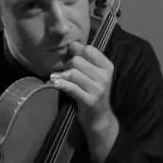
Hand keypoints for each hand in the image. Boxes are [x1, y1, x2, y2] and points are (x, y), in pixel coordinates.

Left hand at [50, 41, 118, 162]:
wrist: (99, 118)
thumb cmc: (93, 93)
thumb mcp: (95, 75)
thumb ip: (86, 60)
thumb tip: (72, 44)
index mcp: (108, 67)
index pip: (89, 49)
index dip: (77, 51)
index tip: (70, 56)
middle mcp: (105, 77)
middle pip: (78, 60)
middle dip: (68, 65)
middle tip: (65, 72)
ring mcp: (98, 89)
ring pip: (73, 73)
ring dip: (61, 75)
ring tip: (56, 79)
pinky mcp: (89, 100)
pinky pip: (71, 88)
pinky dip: (60, 84)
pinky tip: (54, 84)